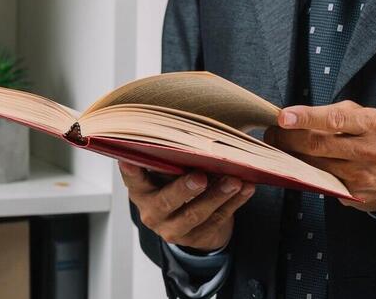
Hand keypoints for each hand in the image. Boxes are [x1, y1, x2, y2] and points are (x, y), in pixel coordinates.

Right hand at [119, 163, 255, 251]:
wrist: (191, 221)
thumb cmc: (177, 183)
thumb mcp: (168, 173)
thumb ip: (171, 160)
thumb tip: (191, 137)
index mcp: (141, 191)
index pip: (133, 180)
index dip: (131, 171)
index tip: (129, 160)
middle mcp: (152, 213)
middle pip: (166, 202)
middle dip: (184, 189)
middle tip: (201, 177)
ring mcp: (173, 229)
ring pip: (196, 214)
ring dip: (217, 195)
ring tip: (235, 180)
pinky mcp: (196, 238)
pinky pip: (217, 220)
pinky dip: (234, 203)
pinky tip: (246, 189)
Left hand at [264, 100, 375, 212]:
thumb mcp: (365, 116)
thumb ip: (334, 114)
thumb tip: (295, 117)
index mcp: (372, 124)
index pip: (334, 120)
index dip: (306, 118)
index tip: (283, 117)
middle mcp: (369, 151)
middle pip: (317, 145)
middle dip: (287, 139)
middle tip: (271, 133)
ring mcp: (361, 177)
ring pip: (314, 165)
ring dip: (291, 156)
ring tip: (279, 146)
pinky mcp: (353, 195)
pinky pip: (321, 181)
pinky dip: (305, 172)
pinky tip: (298, 164)